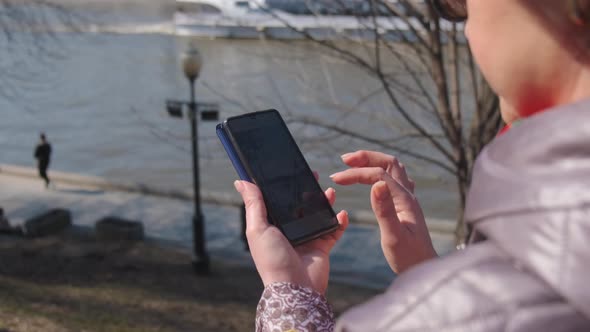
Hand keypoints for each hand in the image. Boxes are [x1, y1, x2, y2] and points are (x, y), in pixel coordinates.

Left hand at [234, 179, 348, 294]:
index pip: (278, 200)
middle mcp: (289, 230)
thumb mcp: (258, 228)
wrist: (295, 288)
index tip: (291, 170)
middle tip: (315, 175)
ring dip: (325, 202)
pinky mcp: (322, 247)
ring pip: (318, 214)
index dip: (284, 185)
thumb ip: (253, 204)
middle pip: (300, 204)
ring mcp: (307, 238)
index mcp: (272, 225)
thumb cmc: (272, 259)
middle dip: (308, 190)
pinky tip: (341, 213)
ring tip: (329, 192)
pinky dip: (339, 221)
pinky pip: (334, 230)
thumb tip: (240, 180)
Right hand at [330, 150, 436, 273]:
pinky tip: (373, 178)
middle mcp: (408, 195)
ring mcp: (408, 199)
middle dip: (366, 158)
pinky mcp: (405, 206)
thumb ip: (384, 210)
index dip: (356, 174)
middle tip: (344, 160)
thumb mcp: (393, 236)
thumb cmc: (408, 257)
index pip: (378, 175)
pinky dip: (380, 171)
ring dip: (373, 162)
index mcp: (404, 200)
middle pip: (389, 163)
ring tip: (354, 164)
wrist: (423, 269)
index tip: (336, 179)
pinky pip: (395, 179)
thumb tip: (376, 183)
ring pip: (393, 169)